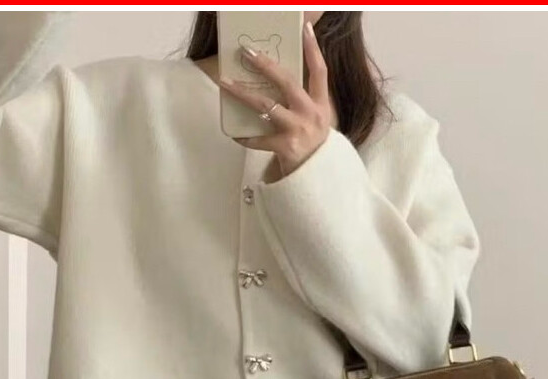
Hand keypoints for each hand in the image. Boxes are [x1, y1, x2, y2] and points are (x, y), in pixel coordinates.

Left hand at [219, 20, 335, 176]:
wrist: (317, 182)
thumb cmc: (313, 149)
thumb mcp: (317, 122)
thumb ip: (305, 103)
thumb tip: (279, 81)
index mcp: (322, 106)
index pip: (320, 72)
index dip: (313, 49)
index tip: (304, 29)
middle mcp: (311, 115)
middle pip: (287, 82)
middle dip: (266, 65)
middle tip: (247, 52)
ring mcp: (298, 131)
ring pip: (266, 106)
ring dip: (243, 93)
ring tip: (225, 83)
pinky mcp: (285, 148)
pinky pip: (258, 139)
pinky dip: (245, 137)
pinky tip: (234, 134)